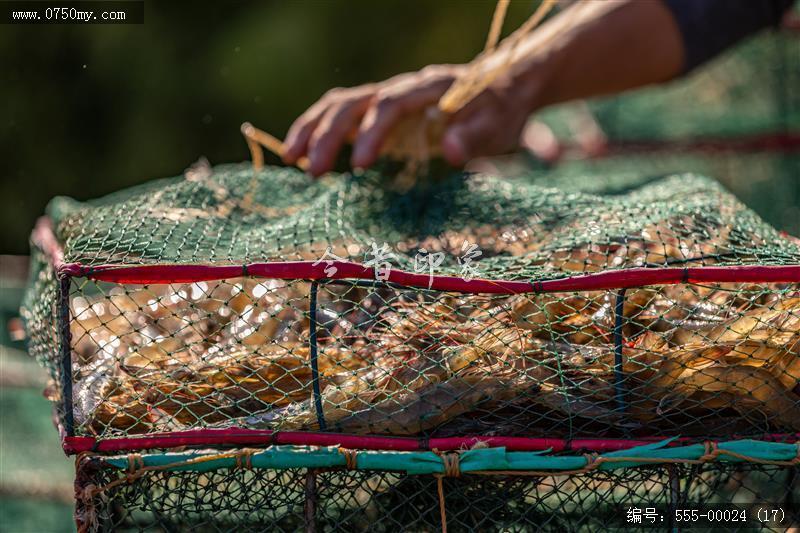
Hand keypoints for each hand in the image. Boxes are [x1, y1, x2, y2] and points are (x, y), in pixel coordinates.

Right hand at [282, 63, 538, 175]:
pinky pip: (342, 113)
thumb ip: (476, 136)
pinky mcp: (381, 111)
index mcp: (431, 87)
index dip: (372, 131)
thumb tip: (450, 150)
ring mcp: (388, 97)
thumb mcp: (499, 126)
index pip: (391, 103)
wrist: (504, 88)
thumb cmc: (502, 112)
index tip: (361, 165)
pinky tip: (301, 153)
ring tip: (292, 159)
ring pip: (340, 103)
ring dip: (313, 127)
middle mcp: (403, 87)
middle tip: (314, 172)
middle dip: (330, 134)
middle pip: (355, 101)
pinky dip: (318, 129)